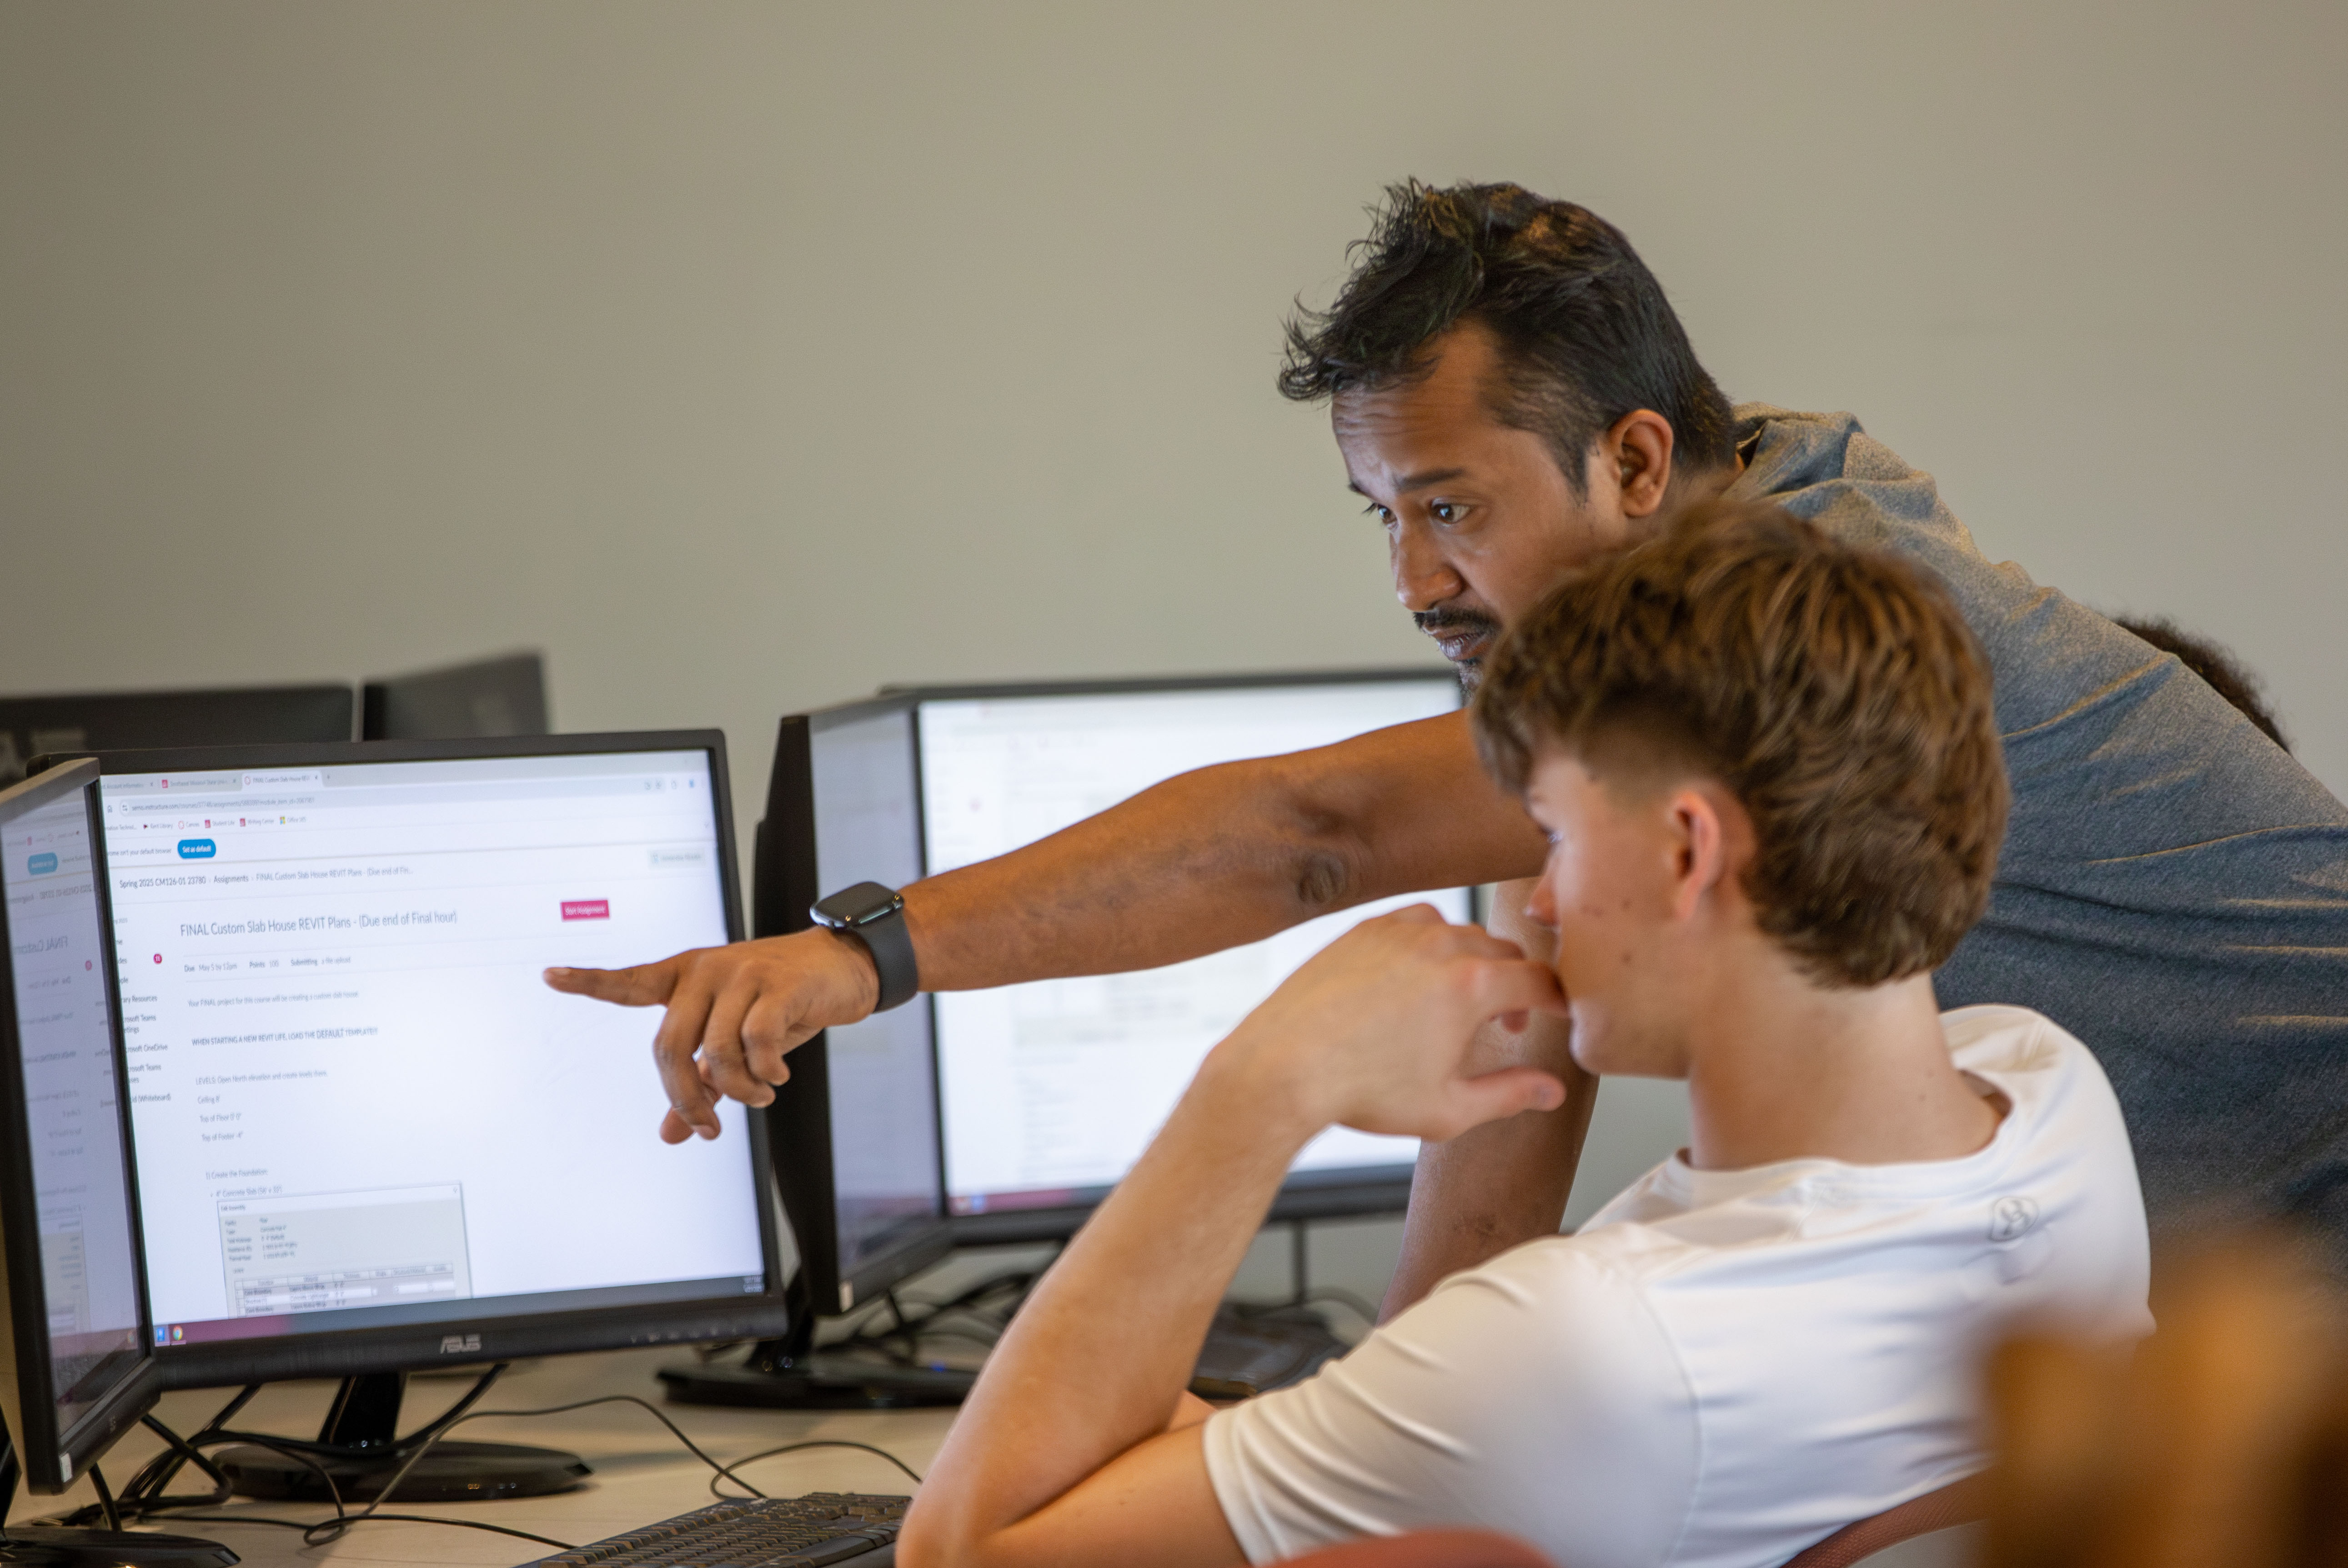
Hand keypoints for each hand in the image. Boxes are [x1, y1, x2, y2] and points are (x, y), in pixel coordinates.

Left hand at [544, 928, 879, 1142]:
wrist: (844, 965)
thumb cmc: (782, 1001)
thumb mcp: (736, 1040)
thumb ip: (701, 1081)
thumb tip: (671, 1135)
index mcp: (685, 977)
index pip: (629, 982)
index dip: (588, 981)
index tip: (548, 976)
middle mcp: (706, 972)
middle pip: (669, 1046)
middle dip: (685, 1098)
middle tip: (708, 1127)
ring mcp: (741, 974)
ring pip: (717, 1051)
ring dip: (739, 1091)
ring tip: (761, 1095)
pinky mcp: (777, 985)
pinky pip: (757, 1041)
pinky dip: (766, 1072)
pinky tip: (778, 1075)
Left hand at [1209, 904, 1569, 1144]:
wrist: (1282, 1067)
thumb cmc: (1359, 1091)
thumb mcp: (1448, 1109)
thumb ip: (1508, 1095)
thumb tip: (1550, 1091)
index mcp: (1471, 985)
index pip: (1540, 981)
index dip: (1558, 1002)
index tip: (1560, 1015)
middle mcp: (1438, 946)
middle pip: (1503, 952)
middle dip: (1515, 986)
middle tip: (1505, 1025)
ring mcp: (1397, 931)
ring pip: (1459, 932)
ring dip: (1472, 961)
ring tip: (1459, 1002)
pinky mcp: (1362, 930)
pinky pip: (1414, 923)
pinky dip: (1429, 944)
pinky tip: (1416, 979)